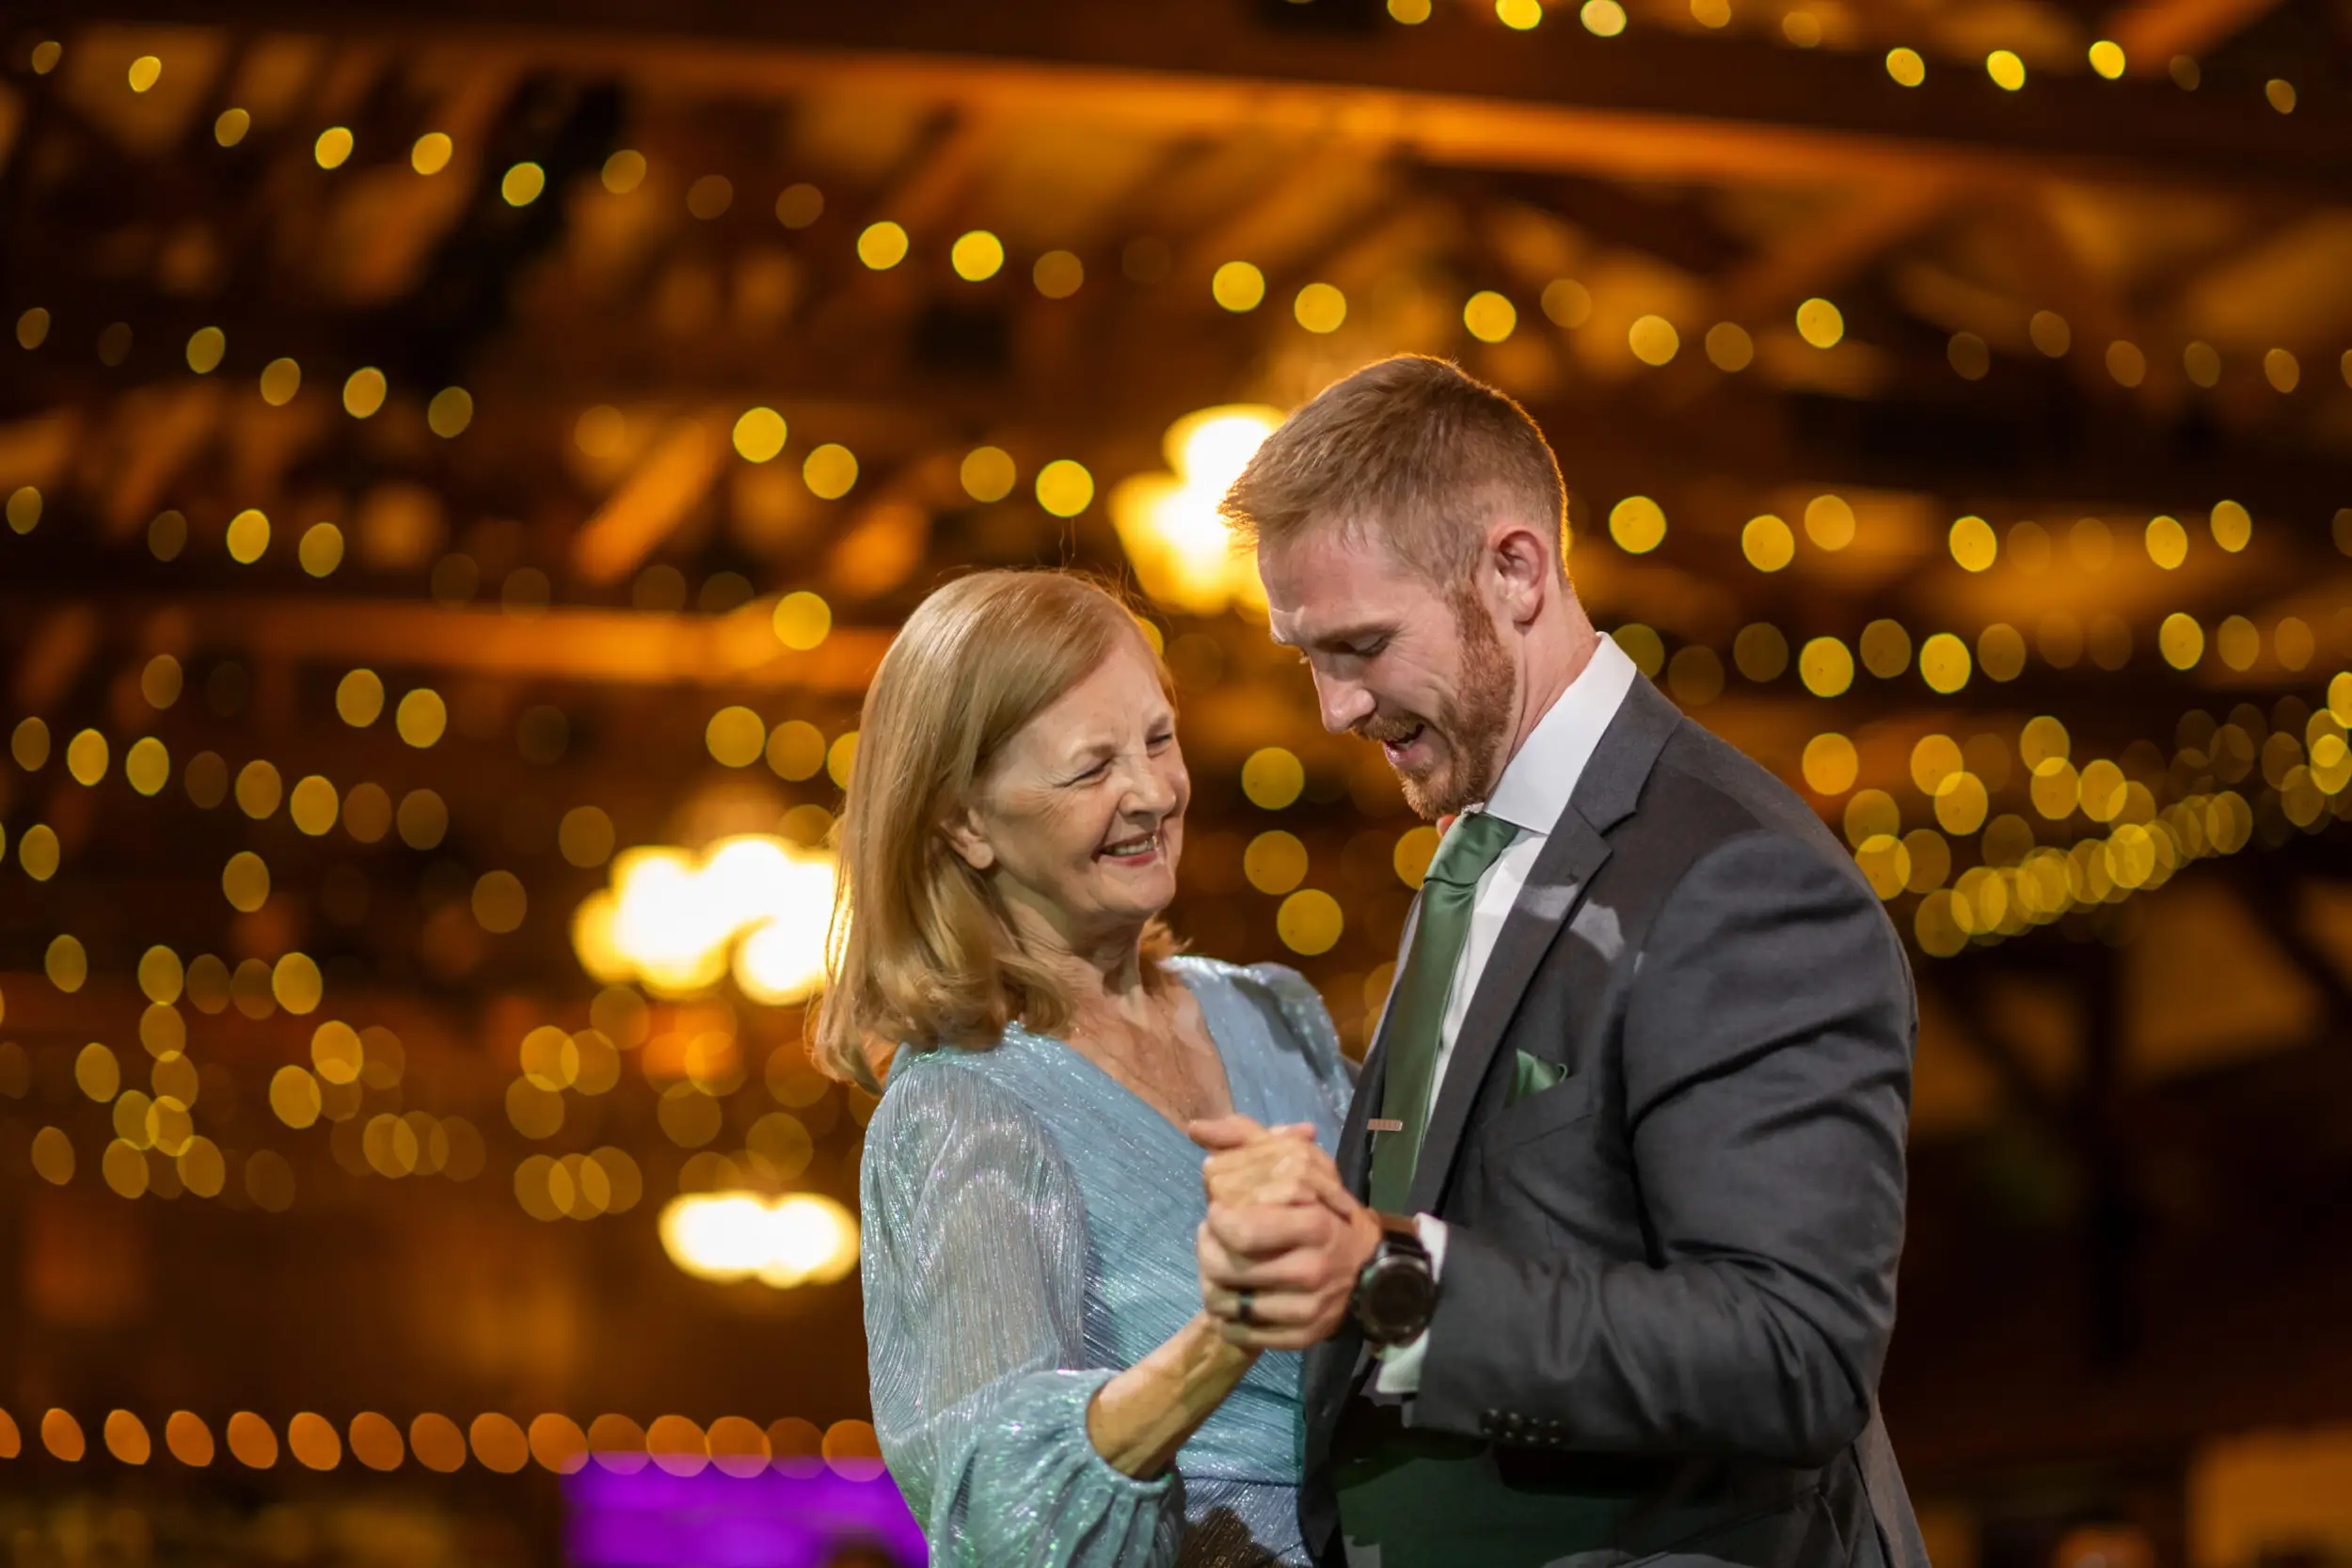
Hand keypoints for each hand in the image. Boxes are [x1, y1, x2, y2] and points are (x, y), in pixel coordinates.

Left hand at [1186, 1116, 1379, 1348]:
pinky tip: (1230, 1299)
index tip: (1218, 1211)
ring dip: (1210, 1284)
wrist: (1369, 1266)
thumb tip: (1197, 1128)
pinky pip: (1243, 1335)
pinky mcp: (1302, 1337)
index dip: (1217, 1220)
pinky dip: (1226, 1320)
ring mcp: (1308, 1309)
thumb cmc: (1323, 1208)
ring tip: (1217, 1267)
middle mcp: (1313, 1270)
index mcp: (1313, 1224)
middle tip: (1210, 1239)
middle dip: (1206, 1250)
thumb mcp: (1296, 1161)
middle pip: (1227, 1269)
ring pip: (1229, 1305)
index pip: (1241, 1231)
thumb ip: (1245, 1138)